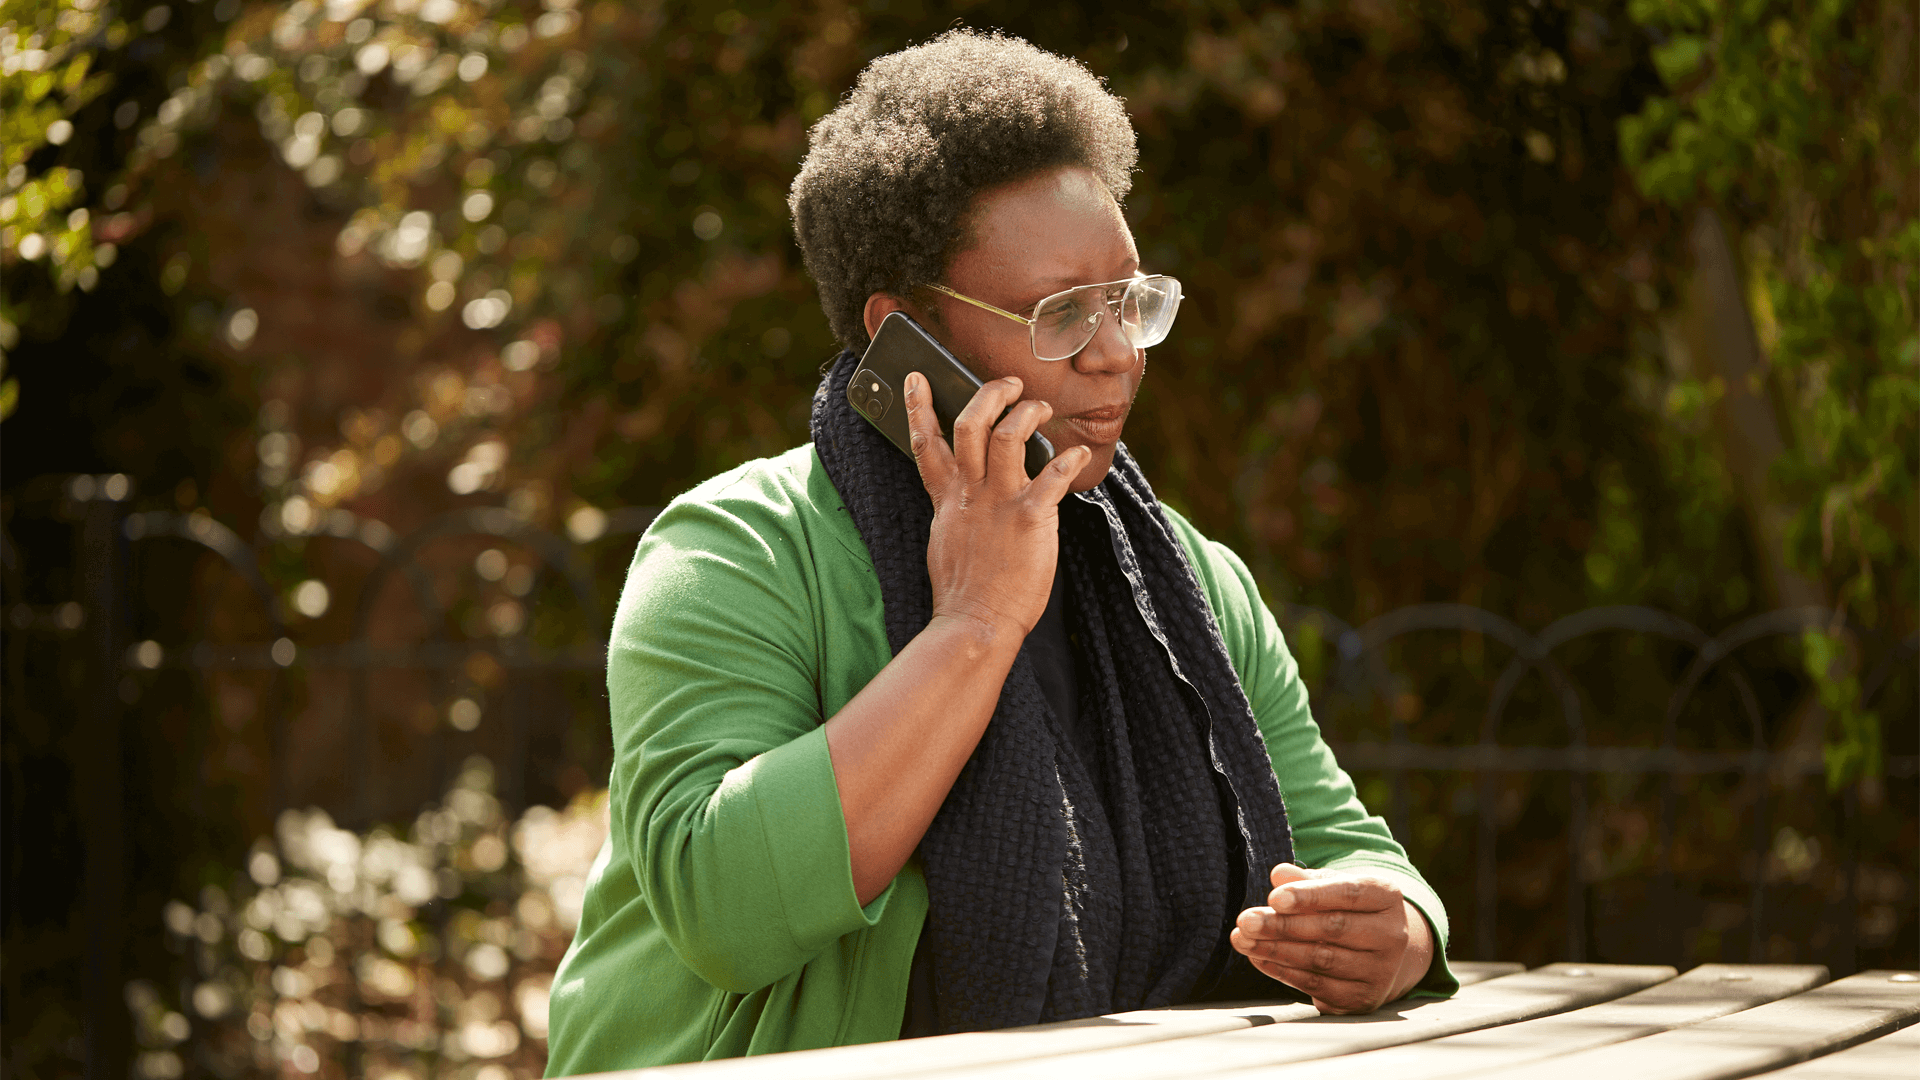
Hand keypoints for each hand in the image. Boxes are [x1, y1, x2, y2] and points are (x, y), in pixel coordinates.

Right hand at [906, 371, 1089, 637]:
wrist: (975, 622)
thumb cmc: (965, 588)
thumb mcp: (946, 539)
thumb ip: (957, 508)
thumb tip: (968, 492)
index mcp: (948, 497)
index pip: (926, 442)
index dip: (918, 406)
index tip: (917, 377)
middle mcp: (971, 492)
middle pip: (970, 423)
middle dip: (990, 393)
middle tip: (1008, 384)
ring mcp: (999, 502)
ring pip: (1009, 435)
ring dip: (1028, 413)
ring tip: (1040, 408)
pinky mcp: (1030, 518)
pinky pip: (1053, 475)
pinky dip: (1069, 460)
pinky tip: (1078, 455)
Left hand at [1229, 863, 1435, 1013]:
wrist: (1381, 953)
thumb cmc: (1348, 909)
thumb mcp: (1332, 886)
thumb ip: (1306, 880)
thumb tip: (1279, 875)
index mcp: (1387, 897)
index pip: (1348, 893)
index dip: (1310, 896)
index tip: (1274, 897)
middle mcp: (1391, 935)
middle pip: (1332, 928)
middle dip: (1283, 925)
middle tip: (1246, 920)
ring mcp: (1380, 971)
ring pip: (1321, 960)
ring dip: (1276, 949)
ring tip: (1243, 939)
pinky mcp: (1362, 998)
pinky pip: (1316, 985)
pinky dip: (1282, 971)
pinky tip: (1258, 958)